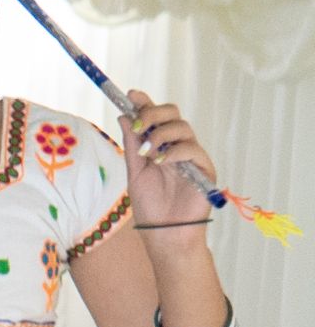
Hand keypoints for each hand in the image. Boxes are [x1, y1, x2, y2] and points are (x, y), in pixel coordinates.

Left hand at [123, 90, 216, 233]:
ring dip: (161, 134)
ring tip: (147, 153)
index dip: (145, 102)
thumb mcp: (135, 171)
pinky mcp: (204, 169)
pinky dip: (174, 152)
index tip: (131, 95)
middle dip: (153, 114)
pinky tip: (160, 162)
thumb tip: (123, 116)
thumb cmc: (150, 205)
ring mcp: (192, 156)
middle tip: (138, 125)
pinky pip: (193, 150)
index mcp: (159, 145)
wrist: (164, 232)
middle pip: (173, 114)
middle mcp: (177, 147)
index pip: (156, 116)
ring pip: (183, 128)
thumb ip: (132, 144)